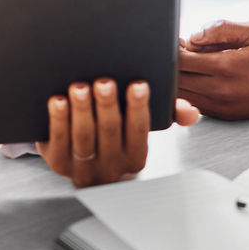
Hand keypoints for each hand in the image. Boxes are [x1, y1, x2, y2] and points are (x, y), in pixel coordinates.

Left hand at [36, 78, 199, 187]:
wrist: (82, 154)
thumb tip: (190, 112)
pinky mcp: (58, 163)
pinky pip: (58, 143)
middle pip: (108, 133)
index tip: (138, 84)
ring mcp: (83, 168)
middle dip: (107, 105)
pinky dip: (58, 121)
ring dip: (81, 110)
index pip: (139, 131)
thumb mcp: (140, 123)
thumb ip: (167, 113)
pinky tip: (58, 101)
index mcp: (135, 156)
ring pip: (83, 138)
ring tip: (80, 87)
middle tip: (105, 81)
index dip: (138, 107)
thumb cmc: (116, 131)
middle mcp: (110, 166)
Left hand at [178, 20, 248, 119]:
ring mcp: (222, 107)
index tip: (176, 38)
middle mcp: (220, 91)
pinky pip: (196, 104)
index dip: (171, 48)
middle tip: (178, 49)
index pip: (179, 61)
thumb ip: (221, 29)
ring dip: (179, 79)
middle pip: (175, 81)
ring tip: (190, 61)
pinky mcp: (225, 116)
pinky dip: (190, 91)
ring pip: (182, 96)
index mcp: (225, 67)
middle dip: (171, 64)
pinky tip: (200, 76)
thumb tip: (192, 36)